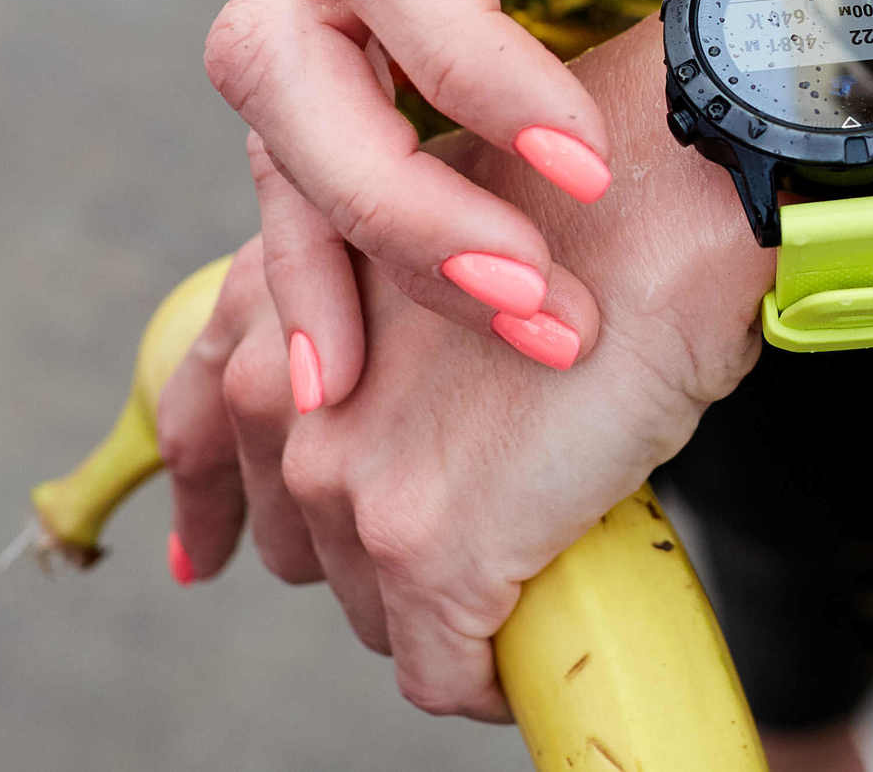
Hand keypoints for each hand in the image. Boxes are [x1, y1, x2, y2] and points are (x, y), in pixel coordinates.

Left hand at [159, 0, 872, 716]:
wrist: (673, 195)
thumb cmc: (595, 199)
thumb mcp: (441, 223)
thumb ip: (380, 299)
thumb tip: (409, 393)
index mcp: (283, 295)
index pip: (199, 418)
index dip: (210, 498)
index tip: (210, 552)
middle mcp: (286, 388)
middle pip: (300, 540)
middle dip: (370, 555)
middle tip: (466, 541)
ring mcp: (347, 472)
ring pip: (373, 613)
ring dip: (443, 611)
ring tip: (528, 569)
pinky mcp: (426, 548)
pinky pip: (443, 672)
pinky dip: (490, 678)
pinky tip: (536, 655)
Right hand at [203, 0, 872, 404]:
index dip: (472, 67)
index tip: (579, 166)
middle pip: (284, 61)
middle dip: (389, 200)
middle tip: (527, 303)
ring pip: (264, 116)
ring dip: (327, 249)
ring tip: (381, 390)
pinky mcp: (309, 6)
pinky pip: (274, 137)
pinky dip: (300, 245)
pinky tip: (344, 357)